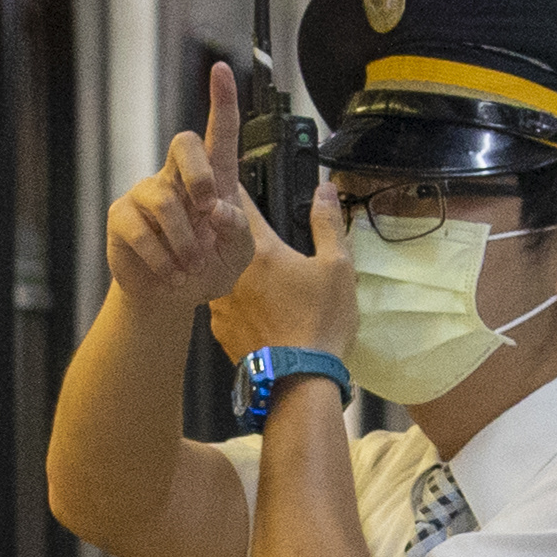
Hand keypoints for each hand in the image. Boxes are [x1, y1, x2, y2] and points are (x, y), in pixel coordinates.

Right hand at [105, 59, 272, 310]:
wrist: (168, 298)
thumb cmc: (207, 270)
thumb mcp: (238, 256)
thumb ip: (238, 232)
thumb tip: (219, 211)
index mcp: (214, 181)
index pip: (219, 134)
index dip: (221, 100)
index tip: (222, 69)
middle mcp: (178, 178)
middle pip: (184, 142)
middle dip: (199, 172)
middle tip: (208, 208)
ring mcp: (146, 194)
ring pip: (165, 200)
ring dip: (184, 241)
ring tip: (191, 266)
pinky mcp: (122, 217)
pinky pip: (141, 231)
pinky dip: (162, 259)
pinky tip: (170, 274)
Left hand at [236, 167, 361, 361]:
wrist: (298, 380)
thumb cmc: (320, 323)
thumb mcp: (337, 267)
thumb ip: (328, 223)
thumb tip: (324, 188)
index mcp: (259, 251)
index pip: (236, 204)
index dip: (233, 186)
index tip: (229, 177)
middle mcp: (230, 273)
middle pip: (222, 238)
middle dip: (231, 230)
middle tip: (244, 226)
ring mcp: (221, 303)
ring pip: (220, 272)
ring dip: (230, 267)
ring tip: (256, 275)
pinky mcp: (219, 329)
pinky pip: (223, 303)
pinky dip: (234, 299)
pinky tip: (255, 307)